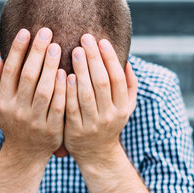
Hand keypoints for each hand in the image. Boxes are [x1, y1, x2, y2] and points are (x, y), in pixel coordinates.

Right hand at [0, 27, 66, 161]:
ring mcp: (35, 121)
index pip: (9, 70)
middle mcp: (17, 111)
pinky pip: (59, 106)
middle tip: (47, 31)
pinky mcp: (52, 129)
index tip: (26, 31)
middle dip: (37, 52)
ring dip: (51, 67)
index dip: (17, 50)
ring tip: (58, 46)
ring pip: (44, 90)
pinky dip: (63, 89)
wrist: (25, 153)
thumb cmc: (11, 119)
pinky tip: (68, 72)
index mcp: (3, 101)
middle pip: (28, 77)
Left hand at [64, 33, 137, 164]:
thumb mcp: (125, 107)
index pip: (117, 78)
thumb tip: (127, 60)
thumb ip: (129, 85)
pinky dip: (68, 91)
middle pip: (101, 83)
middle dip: (94, 59)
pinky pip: (70, 108)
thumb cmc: (110, 122)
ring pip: (86, 94)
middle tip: (84, 39)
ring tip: (74, 50)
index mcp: (122, 107)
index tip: (101, 40)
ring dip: (80, 71)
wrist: (96, 154)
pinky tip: (63, 74)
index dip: (110, 58)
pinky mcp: (75, 131)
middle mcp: (109, 115)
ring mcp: (92, 124)